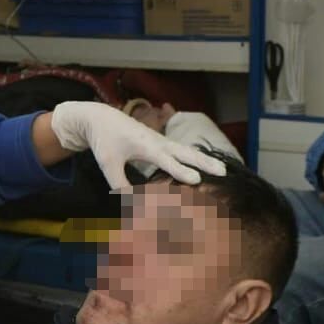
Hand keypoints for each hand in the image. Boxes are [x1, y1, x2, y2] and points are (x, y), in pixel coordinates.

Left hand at [49, 100, 225, 190]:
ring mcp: (161, 140)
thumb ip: (120, 184)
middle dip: (204, 162)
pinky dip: (195, 157)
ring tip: (221, 169)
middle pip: (186, 152)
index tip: (197, 180)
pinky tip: (204, 164)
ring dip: (204, 159)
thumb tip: (132, 205)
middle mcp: (158, 141)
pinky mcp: (160, 142)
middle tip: (223, 172)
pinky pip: (181, 150)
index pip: (167, 161)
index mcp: (146, 145)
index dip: (181, 171)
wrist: (100, 118)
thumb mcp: (108, 164)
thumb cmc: (104, 140)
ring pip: (187, 150)